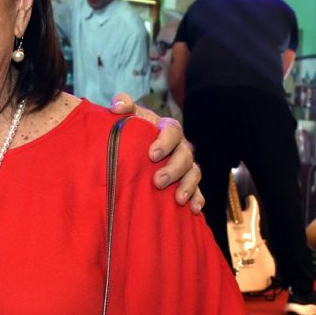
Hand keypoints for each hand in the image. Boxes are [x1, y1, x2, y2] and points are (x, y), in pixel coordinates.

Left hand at [110, 93, 203, 211]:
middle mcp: (179, 147)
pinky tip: (193, 209)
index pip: (172, 130)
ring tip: (178, 199)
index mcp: (166, 130)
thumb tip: (118, 107)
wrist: (133, 152)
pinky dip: (197, 199)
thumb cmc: (132, 133)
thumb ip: (123, 105)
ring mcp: (185, 166)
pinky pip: (197, 191)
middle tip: (158, 181)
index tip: (152, 154)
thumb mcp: (127, 118)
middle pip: (185, 155)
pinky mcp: (186, 184)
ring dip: (187, 186)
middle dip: (173, 169)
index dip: (165, 141)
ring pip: (193, 173)